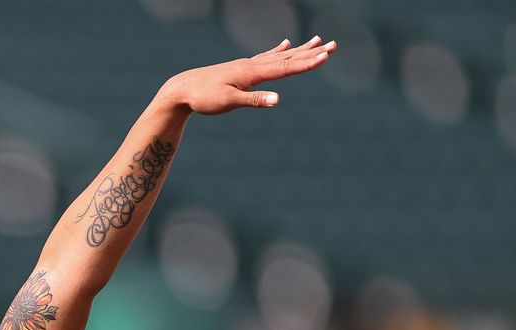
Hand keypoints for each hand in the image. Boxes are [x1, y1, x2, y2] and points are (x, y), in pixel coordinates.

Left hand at [160, 35, 336, 114]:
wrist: (181, 89)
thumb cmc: (203, 98)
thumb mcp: (228, 102)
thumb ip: (253, 100)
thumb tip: (277, 100)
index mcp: (252, 72)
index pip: (286, 67)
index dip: (307, 63)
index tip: (327, 57)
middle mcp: (252, 65)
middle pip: (288, 58)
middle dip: (311, 53)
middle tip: (334, 45)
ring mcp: (247, 65)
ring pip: (280, 55)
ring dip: (300, 49)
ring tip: (318, 40)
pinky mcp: (241, 68)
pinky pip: (265, 57)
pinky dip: (278, 50)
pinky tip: (285, 44)